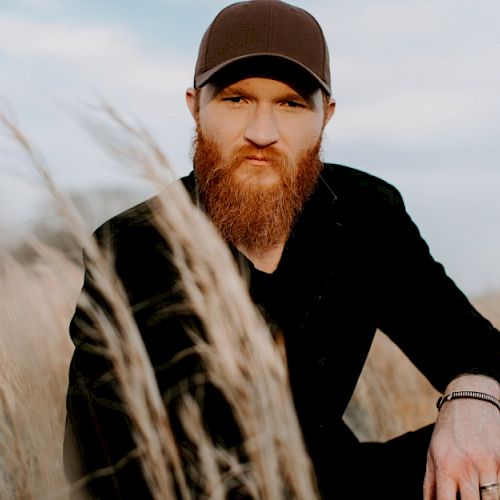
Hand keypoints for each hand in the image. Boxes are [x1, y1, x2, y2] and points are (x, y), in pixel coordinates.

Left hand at [424, 375, 499, 499]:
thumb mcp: (432, 453)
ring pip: (494, 499)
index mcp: (445, 466)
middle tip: (469, 497)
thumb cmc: (449, 431)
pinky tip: (492, 485)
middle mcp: (467, 466)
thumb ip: (431, 484)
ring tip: (480, 492)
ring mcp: (489, 464)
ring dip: (488, 498)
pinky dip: (498, 488)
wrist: (470, 400)